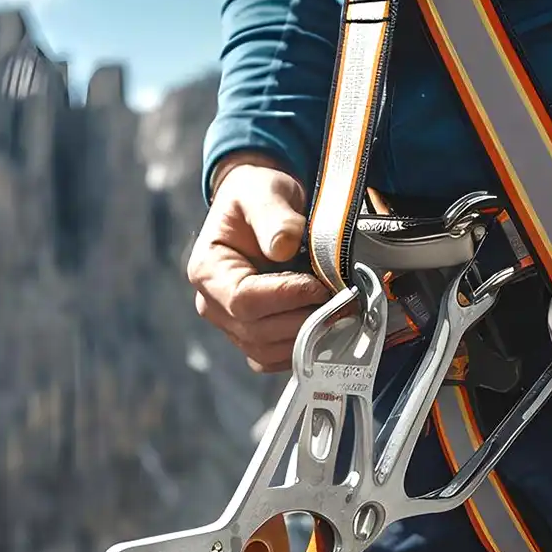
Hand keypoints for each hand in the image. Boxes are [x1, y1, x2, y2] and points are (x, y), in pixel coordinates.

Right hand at [187, 155, 329, 372]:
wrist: (260, 207)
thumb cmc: (258, 197)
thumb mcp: (264, 192)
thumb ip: (274, 216)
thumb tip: (284, 247)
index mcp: (208, 270)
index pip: (244, 300)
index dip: (287, 297)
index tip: (320, 283)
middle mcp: (213, 305)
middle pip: (258, 333)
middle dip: (305, 319)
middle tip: (343, 301)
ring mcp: (231, 326)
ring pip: (267, 352)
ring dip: (308, 337)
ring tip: (338, 311)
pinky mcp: (252, 337)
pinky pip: (275, 358)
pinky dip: (303, 349)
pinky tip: (327, 325)